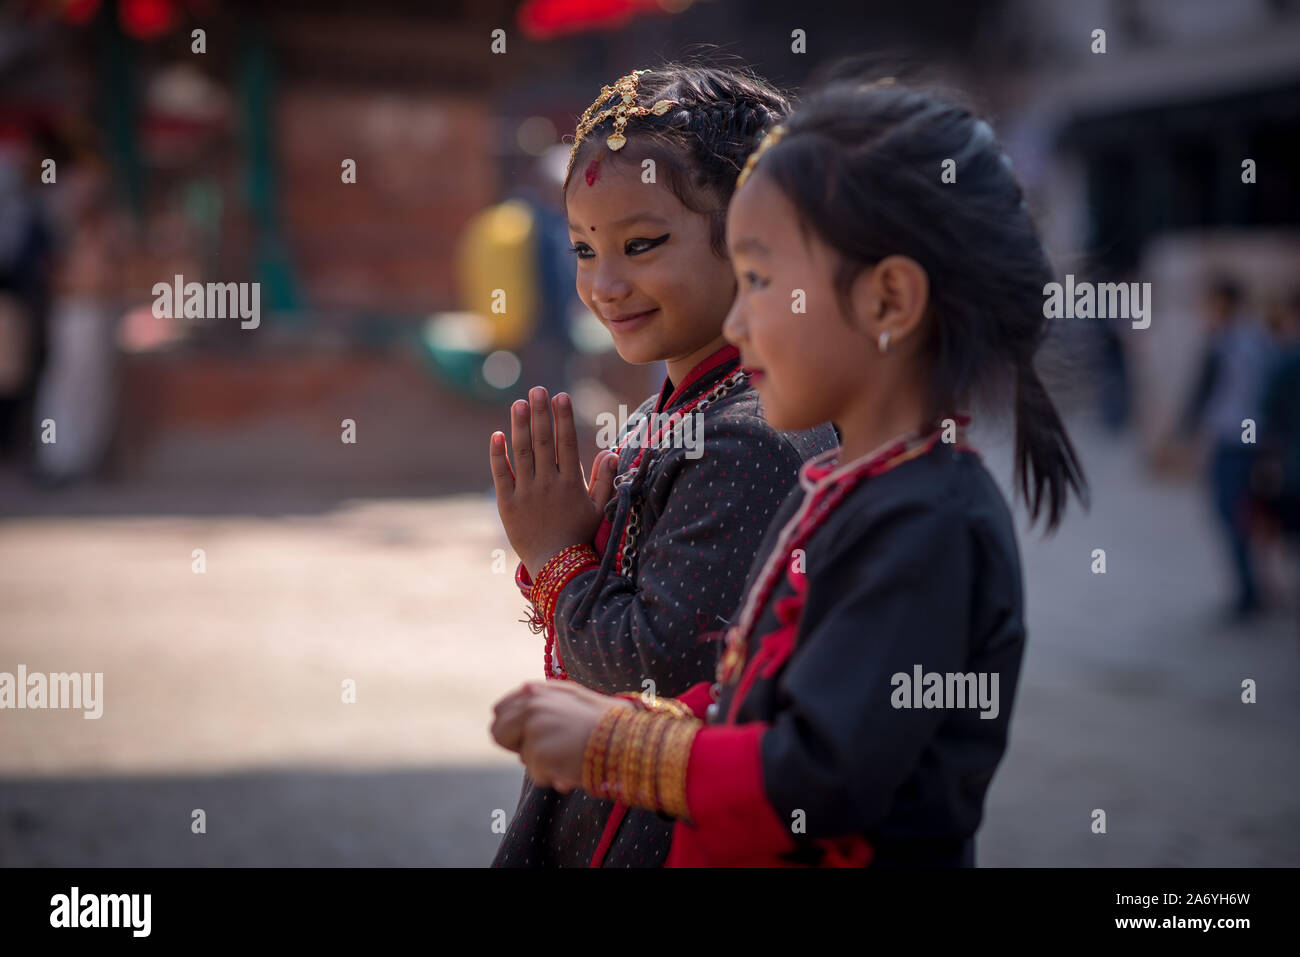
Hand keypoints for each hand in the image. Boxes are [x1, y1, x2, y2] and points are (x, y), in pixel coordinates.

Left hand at [489, 387, 617, 574]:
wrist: (555, 566)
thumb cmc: (580, 536)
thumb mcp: (599, 509)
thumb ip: (605, 480)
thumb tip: (610, 452)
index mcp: (570, 483)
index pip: (566, 443)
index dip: (563, 418)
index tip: (560, 397)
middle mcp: (547, 484)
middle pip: (543, 441)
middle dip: (540, 413)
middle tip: (537, 390)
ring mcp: (526, 492)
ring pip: (522, 452)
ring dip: (520, 426)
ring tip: (518, 403)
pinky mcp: (507, 503)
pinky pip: (501, 474)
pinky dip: (498, 454)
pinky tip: (497, 435)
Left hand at [489, 681, 636, 792]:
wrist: (624, 739)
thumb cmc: (605, 719)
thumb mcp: (574, 695)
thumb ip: (546, 693)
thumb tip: (523, 689)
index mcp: (535, 690)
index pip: (500, 710)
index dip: (511, 727)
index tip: (524, 737)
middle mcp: (529, 706)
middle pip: (498, 734)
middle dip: (516, 746)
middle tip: (541, 752)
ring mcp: (533, 730)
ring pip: (522, 758)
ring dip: (541, 762)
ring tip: (569, 754)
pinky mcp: (538, 754)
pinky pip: (537, 775)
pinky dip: (553, 776)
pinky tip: (572, 765)